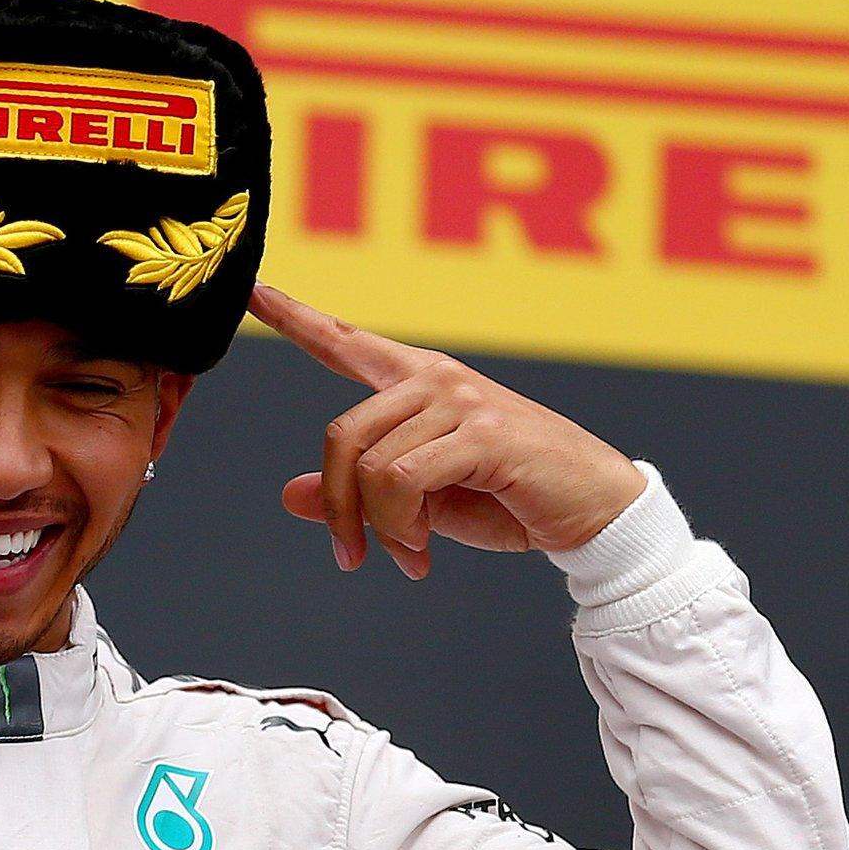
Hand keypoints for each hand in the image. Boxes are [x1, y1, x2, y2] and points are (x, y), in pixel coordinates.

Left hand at [247, 284, 646, 578]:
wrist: (594, 513)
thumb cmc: (514, 500)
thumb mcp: (423, 503)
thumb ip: (361, 492)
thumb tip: (292, 494)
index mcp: (421, 383)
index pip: (348, 343)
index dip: (297, 319)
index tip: (254, 291)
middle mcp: (436, 379)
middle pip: (341, 435)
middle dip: (339, 509)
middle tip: (353, 558)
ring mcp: (460, 400)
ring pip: (371, 465)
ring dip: (380, 528)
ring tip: (408, 556)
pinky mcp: (482, 432)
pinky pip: (404, 480)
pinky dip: (402, 526)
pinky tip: (422, 551)